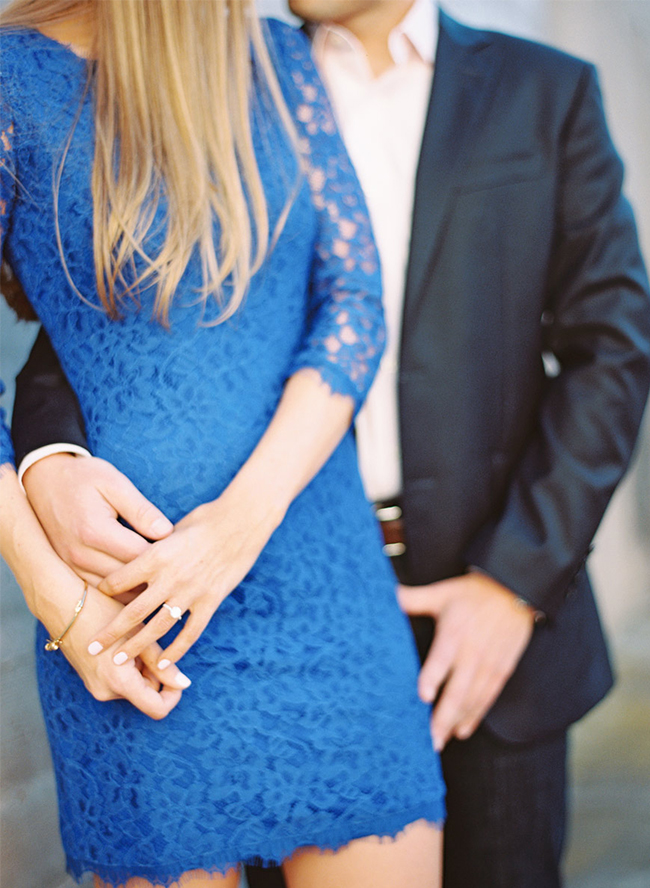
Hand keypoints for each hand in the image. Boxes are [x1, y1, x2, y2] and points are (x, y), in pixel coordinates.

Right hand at [22, 454, 173, 585]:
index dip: (165, 559)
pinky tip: (137, 586)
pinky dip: (118, 592)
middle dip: (155, 577)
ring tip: (162, 582)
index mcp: (94, 531)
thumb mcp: (115, 483)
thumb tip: (167, 533)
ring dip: (137, 588)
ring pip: (113, 592)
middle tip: (179, 572)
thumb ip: (142, 510)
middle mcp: (80, 554)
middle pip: (128, 579)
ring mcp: (71, 566)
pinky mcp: (67, 570)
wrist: (44, 479)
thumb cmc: (83, 478)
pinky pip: (97, 591)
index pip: (140, 557)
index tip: (183, 555)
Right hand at [50, 580, 191, 718]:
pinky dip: (129, 667)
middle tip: (151, 644)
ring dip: (142, 667)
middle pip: (146, 695)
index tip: (178, 674)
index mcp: (120, 683)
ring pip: (135, 686)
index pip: (157, 708)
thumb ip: (161, 664)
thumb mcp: (138, 635)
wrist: (63, 605)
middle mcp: (105, 692)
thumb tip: (185, 684)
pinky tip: (124, 643)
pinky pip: (120, 681)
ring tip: (134, 639)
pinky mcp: (91, 680)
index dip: (173, 694)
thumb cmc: (103, 613)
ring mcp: (96, 687)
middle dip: (156, 674)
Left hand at [90, 483, 278, 669]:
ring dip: (136, 645)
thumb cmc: (206, 519)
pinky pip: (190, 632)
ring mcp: (191, 592)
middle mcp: (169, 577)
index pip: (119, 580)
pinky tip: (163, 662)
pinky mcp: (211, 601)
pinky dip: (176, 649)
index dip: (103, 590)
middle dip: (110, 632)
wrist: (242, 520)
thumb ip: (156, 551)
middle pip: (132, 612)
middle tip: (92, 647)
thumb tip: (140, 560)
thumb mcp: (172, 530)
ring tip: (119, 660)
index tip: (94, 598)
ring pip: (157, 627)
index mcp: (156, 555)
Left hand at [398, 572, 535, 749]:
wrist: (515, 590)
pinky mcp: (502, 670)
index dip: (433, 678)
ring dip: (456, 722)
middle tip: (429, 740)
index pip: (442, 659)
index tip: (423, 696)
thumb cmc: (473, 593)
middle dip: (443, 717)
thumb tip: (386, 594)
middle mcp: (472, 653)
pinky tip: (461, 731)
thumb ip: (413, 598)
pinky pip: (487, 698)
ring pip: (472, 700)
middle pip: (458, 690)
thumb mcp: (442, 592)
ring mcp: (489, 664)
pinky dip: (475, 716)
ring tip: (440, 741)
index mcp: (455, 633)